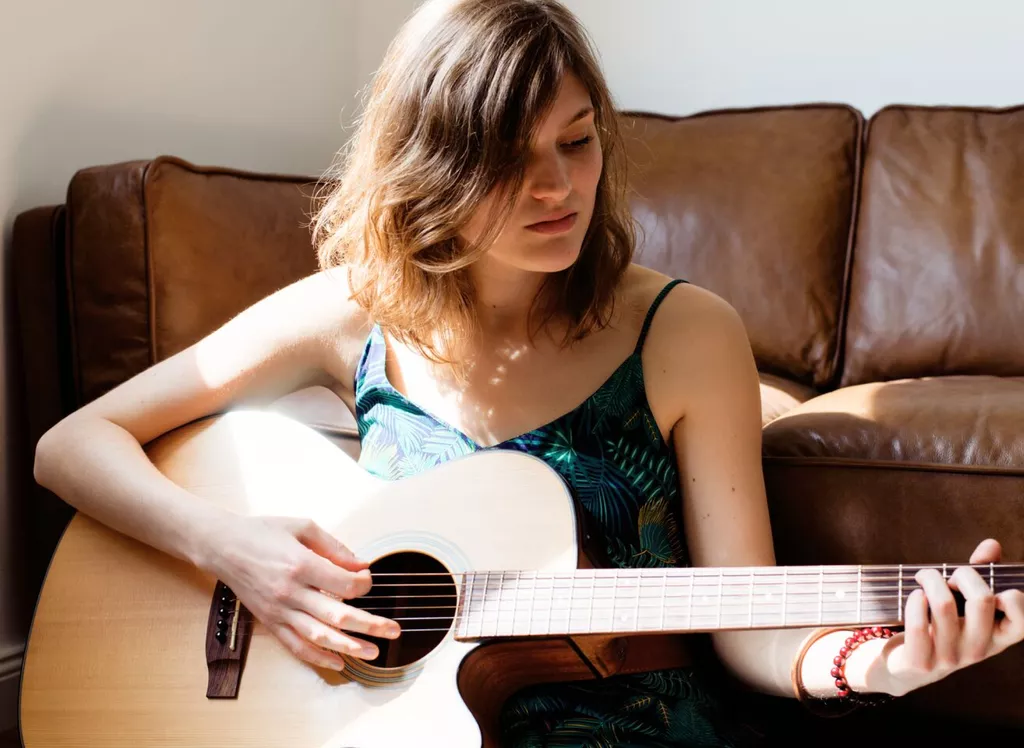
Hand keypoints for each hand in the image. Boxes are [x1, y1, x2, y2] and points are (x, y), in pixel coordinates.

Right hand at [202, 515, 399, 670]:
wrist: (223, 546)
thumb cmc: (264, 532)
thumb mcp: (303, 527)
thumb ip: (334, 548)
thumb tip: (361, 565)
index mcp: (301, 564)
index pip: (344, 585)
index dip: (364, 585)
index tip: (369, 580)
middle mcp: (291, 592)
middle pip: (338, 616)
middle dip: (371, 624)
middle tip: (394, 630)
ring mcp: (279, 610)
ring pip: (319, 636)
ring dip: (350, 646)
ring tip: (373, 652)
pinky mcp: (270, 622)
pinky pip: (296, 646)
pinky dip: (318, 657)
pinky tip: (338, 662)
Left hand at [878, 538, 1023, 695]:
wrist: (906, 666)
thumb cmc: (942, 626)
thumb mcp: (965, 603)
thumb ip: (981, 574)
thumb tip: (992, 544)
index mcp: (997, 638)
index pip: (1023, 621)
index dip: (1012, 598)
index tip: (990, 585)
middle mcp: (978, 650)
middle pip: (982, 600)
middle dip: (964, 574)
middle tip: (951, 574)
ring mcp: (950, 659)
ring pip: (944, 604)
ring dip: (931, 579)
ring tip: (924, 578)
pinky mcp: (921, 662)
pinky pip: (919, 625)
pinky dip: (914, 601)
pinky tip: (914, 596)